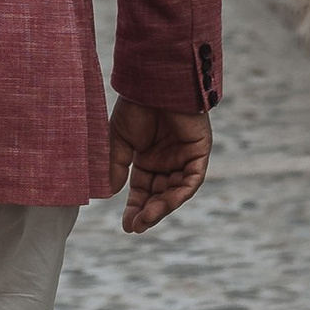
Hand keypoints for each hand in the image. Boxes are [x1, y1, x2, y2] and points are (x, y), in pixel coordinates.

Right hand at [107, 98, 210, 233]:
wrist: (154, 83)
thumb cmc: (135, 106)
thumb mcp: (119, 140)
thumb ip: (117, 166)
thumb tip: (110, 193)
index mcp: (148, 158)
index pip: (142, 190)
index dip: (135, 207)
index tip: (126, 226)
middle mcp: (167, 161)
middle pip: (159, 194)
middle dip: (149, 212)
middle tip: (136, 227)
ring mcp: (184, 157)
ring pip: (176, 191)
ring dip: (163, 206)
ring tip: (146, 218)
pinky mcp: (198, 152)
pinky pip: (192, 179)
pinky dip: (180, 192)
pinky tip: (165, 203)